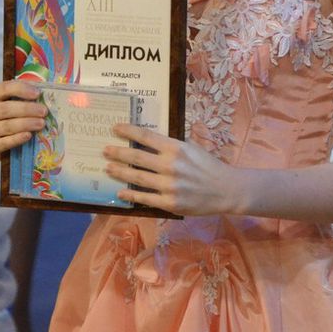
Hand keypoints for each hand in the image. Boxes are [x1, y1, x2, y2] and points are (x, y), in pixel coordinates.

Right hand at [0, 80, 45, 159]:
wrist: (0, 145)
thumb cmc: (11, 119)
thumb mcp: (14, 104)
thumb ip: (24, 97)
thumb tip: (44, 93)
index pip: (3, 88)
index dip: (21, 89)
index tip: (37, 94)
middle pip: (5, 108)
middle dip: (27, 109)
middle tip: (43, 112)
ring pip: (6, 126)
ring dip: (26, 124)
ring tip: (41, 124)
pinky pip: (3, 143)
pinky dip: (17, 139)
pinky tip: (28, 136)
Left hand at [103, 125, 241, 214]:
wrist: (227, 190)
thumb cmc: (208, 166)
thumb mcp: (192, 147)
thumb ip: (171, 145)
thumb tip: (149, 139)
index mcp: (176, 148)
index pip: (146, 137)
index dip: (128, 131)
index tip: (115, 128)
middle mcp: (171, 165)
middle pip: (137, 157)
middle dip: (118, 152)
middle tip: (105, 150)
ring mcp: (170, 185)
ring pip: (138, 178)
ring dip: (120, 172)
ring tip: (107, 168)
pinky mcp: (171, 203)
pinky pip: (146, 198)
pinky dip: (131, 195)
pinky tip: (120, 192)